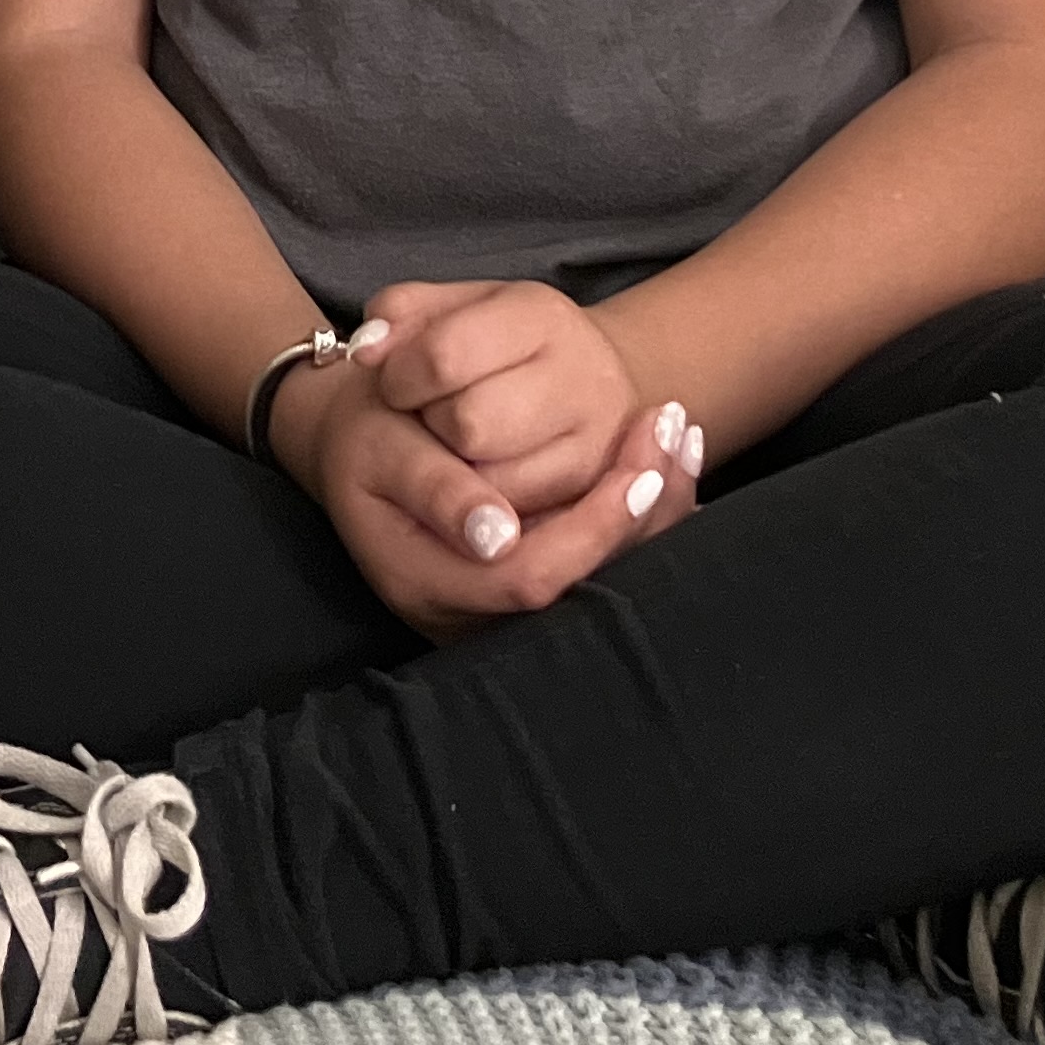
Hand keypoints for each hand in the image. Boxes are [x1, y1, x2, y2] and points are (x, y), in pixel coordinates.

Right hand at [269, 360, 695, 642]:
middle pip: (580, 587)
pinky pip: (598, 562)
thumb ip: (434, 489)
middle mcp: (471, 612)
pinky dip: (640, 514)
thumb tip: (497, 536)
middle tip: (676, 432)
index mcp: (427, 583)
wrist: (361, 441)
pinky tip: (670, 462)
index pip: (529, 577)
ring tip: (683, 439)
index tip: (637, 464)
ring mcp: (503, 604)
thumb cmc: (367, 432)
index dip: (590, 527)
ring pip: (600, 580)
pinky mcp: (531, 577)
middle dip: (638, 513)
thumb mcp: (381, 444)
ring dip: (654, 514)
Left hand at [355, 280, 698, 518]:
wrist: (596, 379)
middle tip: (435, 414)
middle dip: (435, 424)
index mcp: (541, 315)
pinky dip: (485, 501)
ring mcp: (595, 440)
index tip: (398, 382)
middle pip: (468, 425)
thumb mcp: (458, 306)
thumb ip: (404, 311)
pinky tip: (487, 471)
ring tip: (463, 441)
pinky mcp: (593, 493)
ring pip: (490, 481)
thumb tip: (367, 351)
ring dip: (457, 469)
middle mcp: (581, 376)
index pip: (443, 356)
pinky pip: (513, 517)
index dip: (401, 377)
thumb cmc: (506, 342)